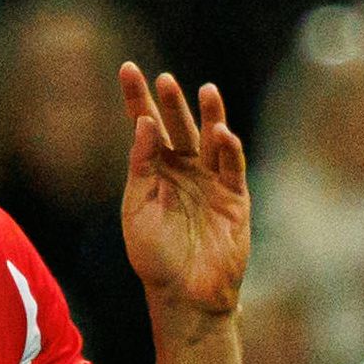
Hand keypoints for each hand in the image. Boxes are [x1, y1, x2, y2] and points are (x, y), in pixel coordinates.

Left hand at [118, 64, 250, 326]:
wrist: (185, 296)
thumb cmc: (155, 257)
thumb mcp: (136, 209)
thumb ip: (140, 166)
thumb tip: (144, 124)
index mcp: (155, 170)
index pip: (145, 126)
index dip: (137, 98)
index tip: (128, 68)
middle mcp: (184, 170)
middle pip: (178, 126)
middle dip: (172, 103)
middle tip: (165, 79)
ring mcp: (211, 182)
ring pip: (211, 140)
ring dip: (209, 115)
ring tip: (205, 90)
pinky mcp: (235, 199)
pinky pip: (233, 168)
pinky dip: (229, 150)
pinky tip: (222, 132)